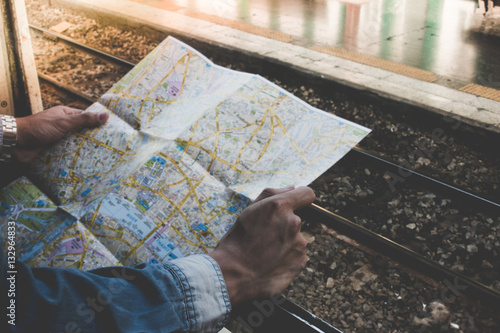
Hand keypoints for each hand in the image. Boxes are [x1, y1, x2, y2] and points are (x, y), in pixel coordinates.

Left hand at [14, 106, 108, 162]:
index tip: (112, 131)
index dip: (98, 123)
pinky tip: (87, 165)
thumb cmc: (38, 128)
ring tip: (102, 159)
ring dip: (84, 151)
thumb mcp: (64, 122)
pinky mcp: (55, 152)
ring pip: (76, 146)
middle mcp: (63, 127)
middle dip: (93, 140)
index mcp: (65, 116)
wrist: (15, 143)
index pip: (86, 118)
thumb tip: (106, 115)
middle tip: (110, 148)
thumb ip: (84, 119)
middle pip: (82, 133)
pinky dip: (76, 160)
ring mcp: (59, 140)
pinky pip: (68, 156)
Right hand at [209, 186, 314, 306]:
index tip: (296, 204)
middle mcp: (293, 223)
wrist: (232, 275)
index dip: (301, 198)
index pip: (306, 194)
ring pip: (295, 240)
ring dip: (285, 244)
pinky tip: (270, 264)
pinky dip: (286, 260)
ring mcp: (299, 244)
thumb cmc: (237, 241)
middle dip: (283, 227)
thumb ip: (272, 194)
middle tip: (263, 238)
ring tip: (265, 254)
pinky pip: (296, 257)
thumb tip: (292, 187)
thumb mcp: (248, 211)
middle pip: (296, 221)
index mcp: (279, 207)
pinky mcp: (300, 262)